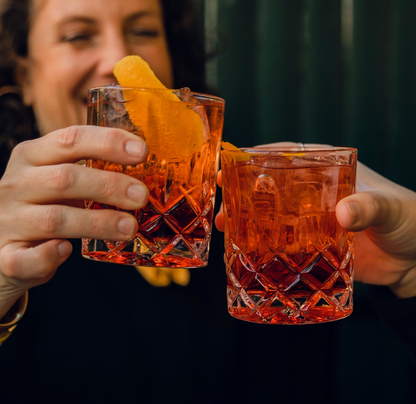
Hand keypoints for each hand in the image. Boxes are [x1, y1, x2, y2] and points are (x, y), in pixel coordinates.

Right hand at [0, 126, 148, 318]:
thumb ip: (88, 173)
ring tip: (129, 227)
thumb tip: (141, 177)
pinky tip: (67, 252)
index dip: (108, 142)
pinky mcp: (5, 257)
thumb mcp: (56, 180)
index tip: (142, 150)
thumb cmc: (39, 206)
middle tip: (141, 196)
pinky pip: (25, 259)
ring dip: (97, 222)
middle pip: (65, 178)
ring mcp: (8, 221)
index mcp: (32, 157)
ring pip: (54, 219)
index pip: (70, 139)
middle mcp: (16, 185)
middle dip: (110, 185)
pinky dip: (48, 256)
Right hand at [215, 142, 415, 298]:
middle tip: (222, 201)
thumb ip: (369, 206)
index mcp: (328, 170)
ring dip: (248, 220)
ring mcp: (310, 220)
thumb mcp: (389, 206)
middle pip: (271, 187)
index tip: (233, 163)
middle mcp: (313, 193)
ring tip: (225, 227)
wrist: (415, 261)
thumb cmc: (409, 219)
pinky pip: (282, 243)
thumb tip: (342, 213)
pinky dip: (265, 247)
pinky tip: (247, 252)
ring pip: (272, 215)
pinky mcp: (312, 246)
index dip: (258, 157)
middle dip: (243, 192)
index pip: (288, 156)